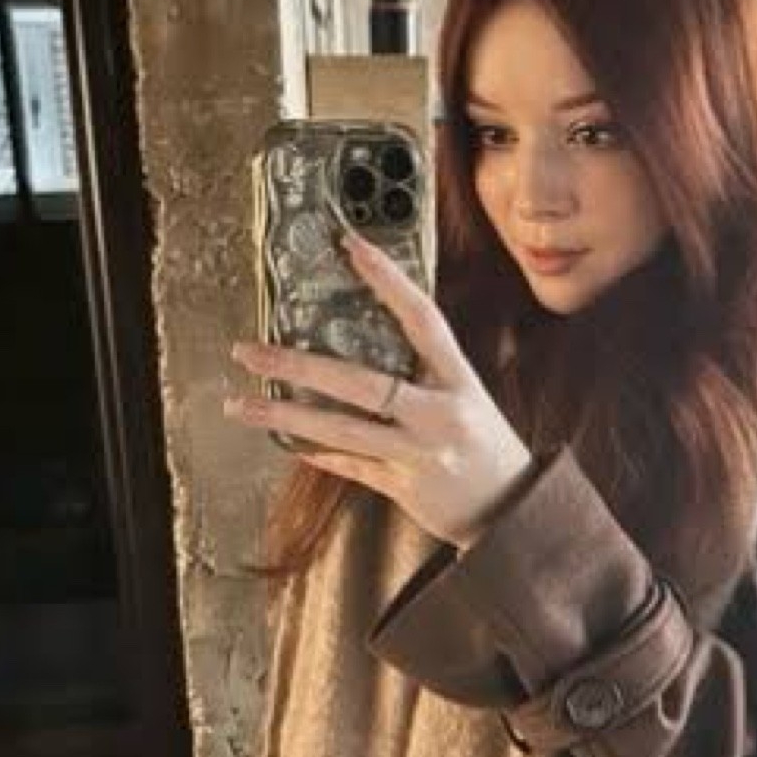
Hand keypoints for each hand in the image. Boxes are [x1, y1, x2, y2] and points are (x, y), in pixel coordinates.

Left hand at [224, 228, 535, 548]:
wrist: (515, 510)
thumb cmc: (488, 447)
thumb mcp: (468, 398)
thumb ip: (427, 373)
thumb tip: (373, 340)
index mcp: (459, 382)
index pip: (422, 319)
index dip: (388, 280)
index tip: (352, 246)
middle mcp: (439, 415)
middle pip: (360, 382)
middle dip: (298, 364)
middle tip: (249, 350)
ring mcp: (420, 454)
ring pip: (342, 430)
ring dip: (286, 415)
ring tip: (241, 404)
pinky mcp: (404, 486)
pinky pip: (351, 466)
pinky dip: (319, 453)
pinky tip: (288, 442)